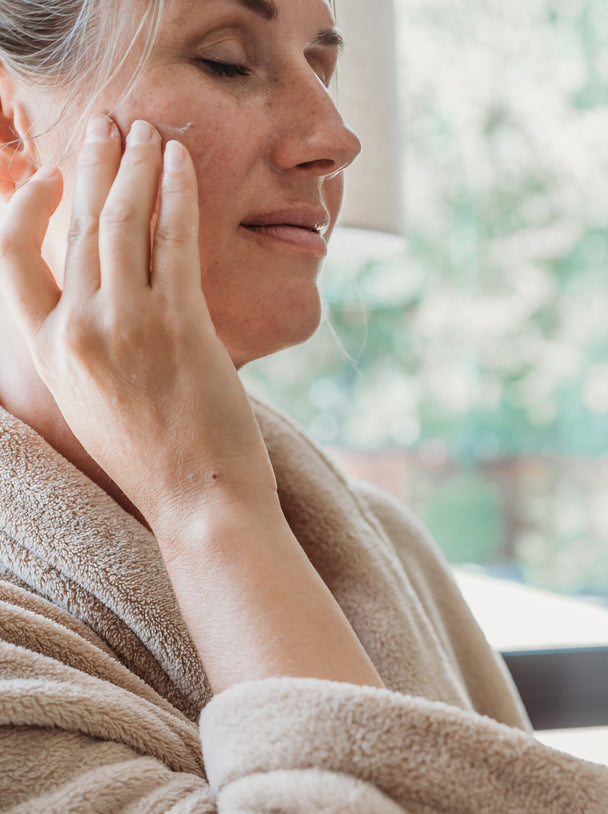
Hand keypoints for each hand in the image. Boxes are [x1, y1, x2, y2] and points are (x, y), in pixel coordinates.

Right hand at [0, 117, 275, 533]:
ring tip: (147, 129)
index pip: (13, 257)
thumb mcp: (96, 405)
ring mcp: (128, 327)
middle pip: (76, 226)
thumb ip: (87, 350)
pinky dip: (177, 193)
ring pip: (123, 222)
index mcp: (49, 353)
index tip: (53, 175)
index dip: (27, 205)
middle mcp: (79, 332)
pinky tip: (181, 161)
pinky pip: (175, 240)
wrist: (201, 505)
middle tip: (109, 124)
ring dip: (135, 165)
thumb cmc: (157, 462)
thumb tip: (104, 302)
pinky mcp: (182, 327)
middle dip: (93, 165)